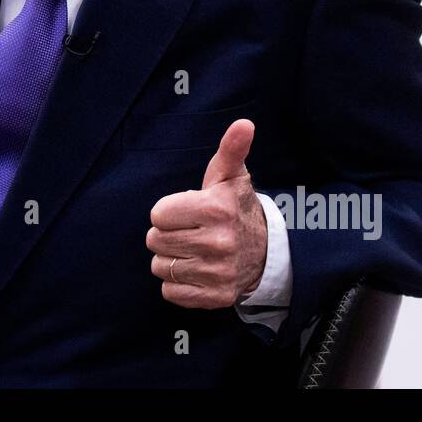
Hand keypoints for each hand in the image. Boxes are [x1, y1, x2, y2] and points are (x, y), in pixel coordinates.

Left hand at [146, 119, 267, 308]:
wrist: (266, 252)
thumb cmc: (238, 208)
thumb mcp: (232, 176)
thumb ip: (231, 149)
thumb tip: (243, 124)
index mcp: (216, 209)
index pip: (157, 215)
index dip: (168, 212)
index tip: (187, 211)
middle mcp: (217, 242)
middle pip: (155, 240)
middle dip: (168, 234)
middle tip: (189, 231)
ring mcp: (217, 273)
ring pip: (160, 267)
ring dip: (171, 259)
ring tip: (192, 250)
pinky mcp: (215, 297)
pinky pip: (170, 292)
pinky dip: (178, 283)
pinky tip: (195, 269)